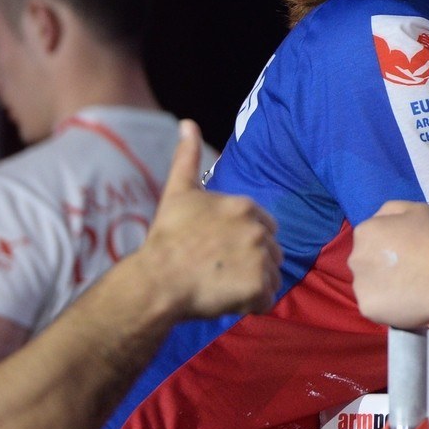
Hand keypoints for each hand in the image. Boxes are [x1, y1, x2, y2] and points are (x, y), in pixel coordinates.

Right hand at [137, 120, 281, 319]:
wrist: (157, 280)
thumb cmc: (167, 238)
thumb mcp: (178, 192)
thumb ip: (186, 157)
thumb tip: (188, 123)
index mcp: (245, 206)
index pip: (265, 227)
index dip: (246, 242)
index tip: (221, 251)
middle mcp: (258, 229)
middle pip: (271, 252)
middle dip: (251, 263)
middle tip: (219, 271)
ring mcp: (259, 258)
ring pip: (271, 276)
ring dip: (252, 285)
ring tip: (222, 286)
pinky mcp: (258, 286)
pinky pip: (266, 300)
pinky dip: (251, 305)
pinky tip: (228, 301)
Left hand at [350, 200, 428, 328]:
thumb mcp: (416, 209)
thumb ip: (391, 211)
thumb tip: (380, 222)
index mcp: (364, 231)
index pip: (369, 238)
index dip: (388, 244)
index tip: (406, 250)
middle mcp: (354, 257)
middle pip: (365, 262)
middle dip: (380, 265)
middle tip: (407, 270)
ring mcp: (359, 285)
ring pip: (367, 285)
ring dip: (382, 286)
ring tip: (408, 288)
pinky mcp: (367, 307)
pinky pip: (374, 306)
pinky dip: (386, 305)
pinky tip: (404, 302)